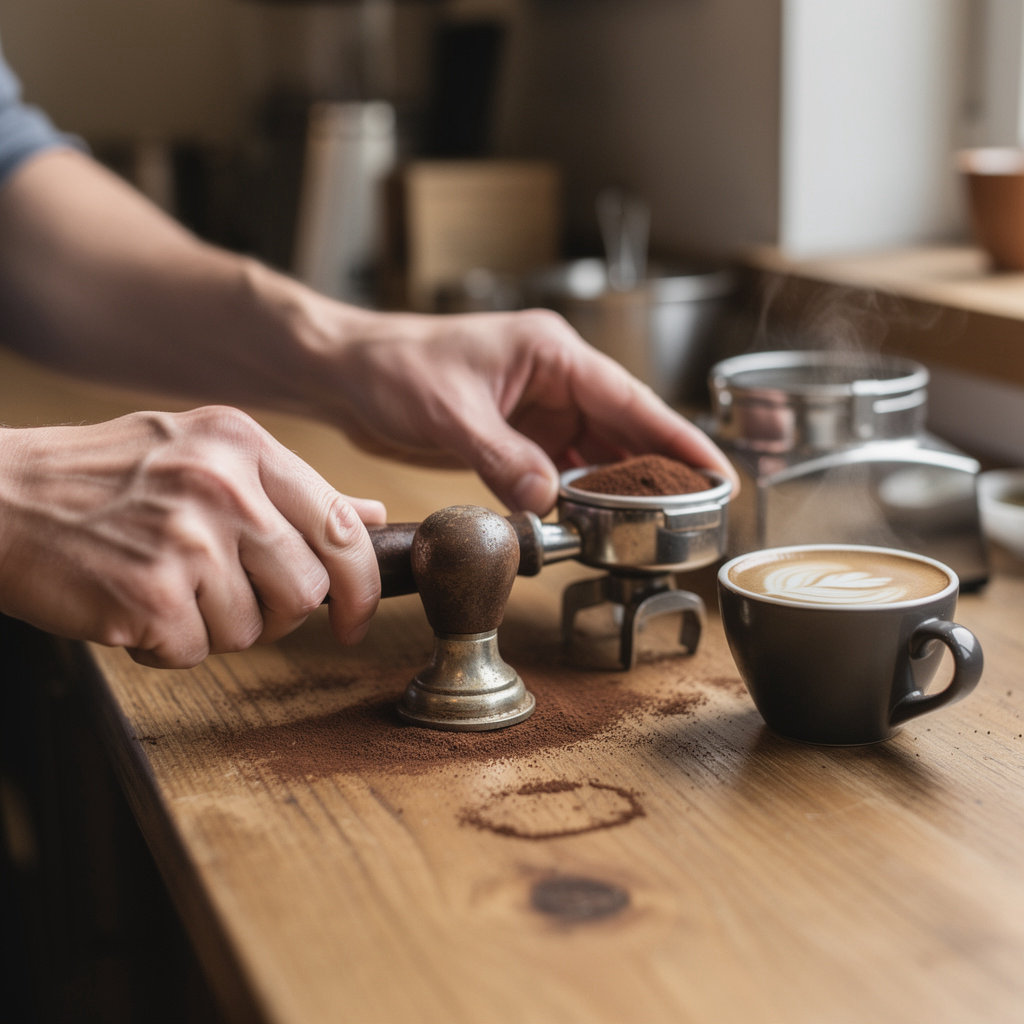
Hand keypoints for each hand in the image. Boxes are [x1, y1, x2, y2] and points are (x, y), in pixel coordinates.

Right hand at [0, 406, 384, 667]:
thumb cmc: (105, 479)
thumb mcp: (204, 454)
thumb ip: (289, 489)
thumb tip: (370, 518)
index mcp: (245, 446)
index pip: (342, 527)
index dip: (362, 586)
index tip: (354, 619)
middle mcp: (225, 487)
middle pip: (306, 591)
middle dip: (276, 613)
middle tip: (228, 601)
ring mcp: (188, 540)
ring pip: (253, 629)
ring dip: (212, 628)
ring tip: (164, 588)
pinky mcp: (150, 593)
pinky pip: (193, 652)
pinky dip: (164, 645)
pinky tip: (131, 606)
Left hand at [324, 306, 738, 512]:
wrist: (348, 374)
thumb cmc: (394, 366)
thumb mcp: (450, 411)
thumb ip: (501, 455)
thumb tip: (547, 498)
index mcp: (550, 353)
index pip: (629, 398)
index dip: (677, 436)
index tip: (715, 469)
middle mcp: (552, 379)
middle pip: (623, 427)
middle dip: (659, 468)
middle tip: (697, 509)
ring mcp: (535, 409)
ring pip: (595, 451)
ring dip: (619, 486)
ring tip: (656, 522)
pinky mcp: (515, 435)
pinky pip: (560, 468)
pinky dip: (578, 493)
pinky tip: (594, 519)